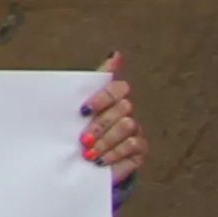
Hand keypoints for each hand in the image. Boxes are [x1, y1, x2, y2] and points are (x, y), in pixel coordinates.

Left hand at [80, 55, 141, 182]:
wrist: (82, 161)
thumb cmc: (79, 129)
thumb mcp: (78, 105)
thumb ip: (93, 80)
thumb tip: (116, 53)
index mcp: (113, 99)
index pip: (118, 88)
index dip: (102, 97)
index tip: (82, 111)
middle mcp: (128, 113)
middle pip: (124, 109)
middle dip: (101, 125)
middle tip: (83, 139)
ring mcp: (135, 132)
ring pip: (128, 128)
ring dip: (106, 142)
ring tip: (88, 154)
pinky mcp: (139, 152)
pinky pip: (133, 148)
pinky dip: (114, 155)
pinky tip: (100, 162)